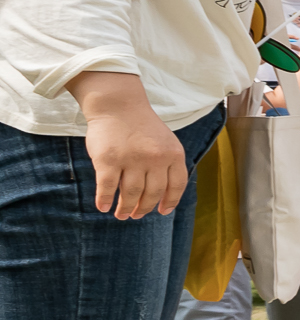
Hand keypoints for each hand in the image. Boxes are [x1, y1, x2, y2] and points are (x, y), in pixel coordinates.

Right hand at [70, 74, 186, 219]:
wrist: (118, 105)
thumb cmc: (141, 126)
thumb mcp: (165, 142)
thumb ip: (167, 164)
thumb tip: (164, 195)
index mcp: (173, 154)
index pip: (177, 185)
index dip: (170, 201)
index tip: (163, 212)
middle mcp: (155, 158)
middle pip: (153, 193)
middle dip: (144, 208)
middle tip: (136, 215)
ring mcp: (132, 159)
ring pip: (131, 193)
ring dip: (125, 208)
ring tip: (121, 215)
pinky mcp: (108, 160)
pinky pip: (108, 187)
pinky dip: (105, 199)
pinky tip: (103, 207)